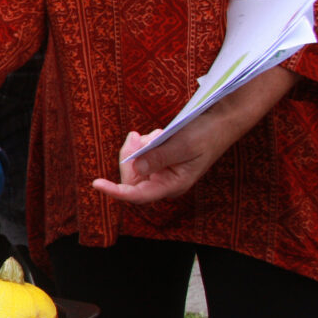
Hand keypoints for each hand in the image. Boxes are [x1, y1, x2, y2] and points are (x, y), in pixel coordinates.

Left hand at [92, 66, 298, 204]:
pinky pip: (140, 155)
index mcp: (173, 185)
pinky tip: (156, 134)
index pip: (138, 195)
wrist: (221, 121)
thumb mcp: (182, 144)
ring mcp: (161, 172)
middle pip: (130, 177)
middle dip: (129, 156)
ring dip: (137, 147)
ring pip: (133, 165)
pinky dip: (142, 143)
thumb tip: (135, 168)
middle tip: (136, 136)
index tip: (96, 184)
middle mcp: (164, 182)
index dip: (115, 191)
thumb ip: (159, 157)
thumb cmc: (206, 134)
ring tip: (154, 134)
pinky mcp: (160, 160)